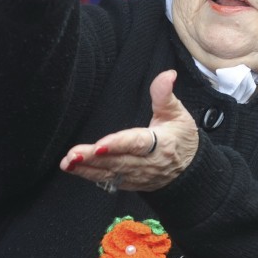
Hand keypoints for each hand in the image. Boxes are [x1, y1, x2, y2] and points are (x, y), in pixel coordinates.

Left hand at [59, 70, 198, 191]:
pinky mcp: (128, 182)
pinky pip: (107, 180)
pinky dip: (89, 175)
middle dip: (94, 158)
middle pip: (118, 161)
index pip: (137, 144)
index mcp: (160, 144)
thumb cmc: (180, 138)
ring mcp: (137, 176)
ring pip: (110, 172)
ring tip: (68, 162)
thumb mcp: (177, 114)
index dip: (118, 145)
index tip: (100, 145)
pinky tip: (73, 168)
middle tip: (74, 154)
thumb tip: (167, 74)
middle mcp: (147, 163)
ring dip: (87, 168)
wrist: (189, 169)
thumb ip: (165, 95)